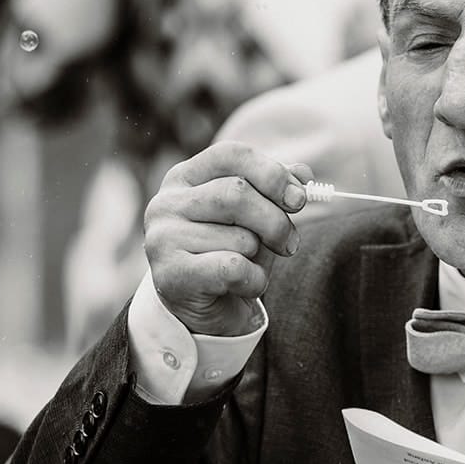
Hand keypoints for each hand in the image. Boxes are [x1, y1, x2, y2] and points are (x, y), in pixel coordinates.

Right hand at [143, 142, 310, 335]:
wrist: (203, 308)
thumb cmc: (229, 252)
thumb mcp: (256, 217)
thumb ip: (275, 190)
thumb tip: (302, 173)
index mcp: (185, 177)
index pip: (232, 155)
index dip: (272, 174)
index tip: (299, 199)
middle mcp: (166, 202)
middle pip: (238, 193)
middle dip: (276, 222)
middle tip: (290, 244)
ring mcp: (162, 237)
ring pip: (240, 236)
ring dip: (260, 258)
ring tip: (248, 267)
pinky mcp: (169, 273)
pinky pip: (233, 268)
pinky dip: (253, 280)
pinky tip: (243, 286)